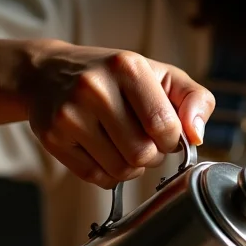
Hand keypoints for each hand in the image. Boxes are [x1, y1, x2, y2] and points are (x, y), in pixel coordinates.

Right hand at [21, 39, 214, 187]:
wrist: (48, 73)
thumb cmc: (115, 77)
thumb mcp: (161, 74)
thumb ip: (195, 99)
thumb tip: (197, 136)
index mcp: (128, 67)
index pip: (165, 126)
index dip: (173, 140)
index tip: (166, 133)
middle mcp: (95, 88)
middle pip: (143, 153)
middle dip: (153, 155)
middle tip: (145, 140)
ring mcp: (70, 114)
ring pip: (121, 170)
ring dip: (133, 167)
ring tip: (125, 145)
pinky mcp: (53, 137)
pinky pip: (96, 178)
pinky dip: (109, 174)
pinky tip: (105, 153)